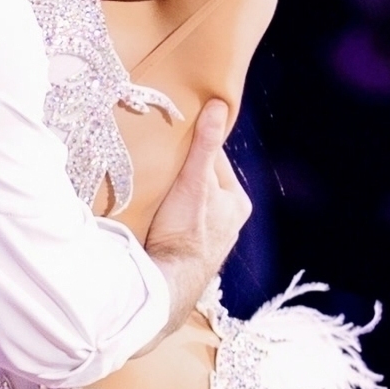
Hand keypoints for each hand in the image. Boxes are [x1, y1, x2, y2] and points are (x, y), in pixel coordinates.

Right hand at [141, 99, 247, 324]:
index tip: (170, 138)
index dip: (192, 147)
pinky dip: (165, 215)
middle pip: (200, 182)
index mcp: (238, 202)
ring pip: (187, 203)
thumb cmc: (185, 231)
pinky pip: (176, 223)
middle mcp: (228, 222)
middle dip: (181, 172)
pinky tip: (151, 213)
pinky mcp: (187, 252)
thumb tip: (219, 105)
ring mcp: (208, 239)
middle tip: (156, 162)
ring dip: (171, 195)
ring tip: (151, 188)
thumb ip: (206, 145)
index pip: (214, 160)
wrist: (165, 283)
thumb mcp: (195, 182)